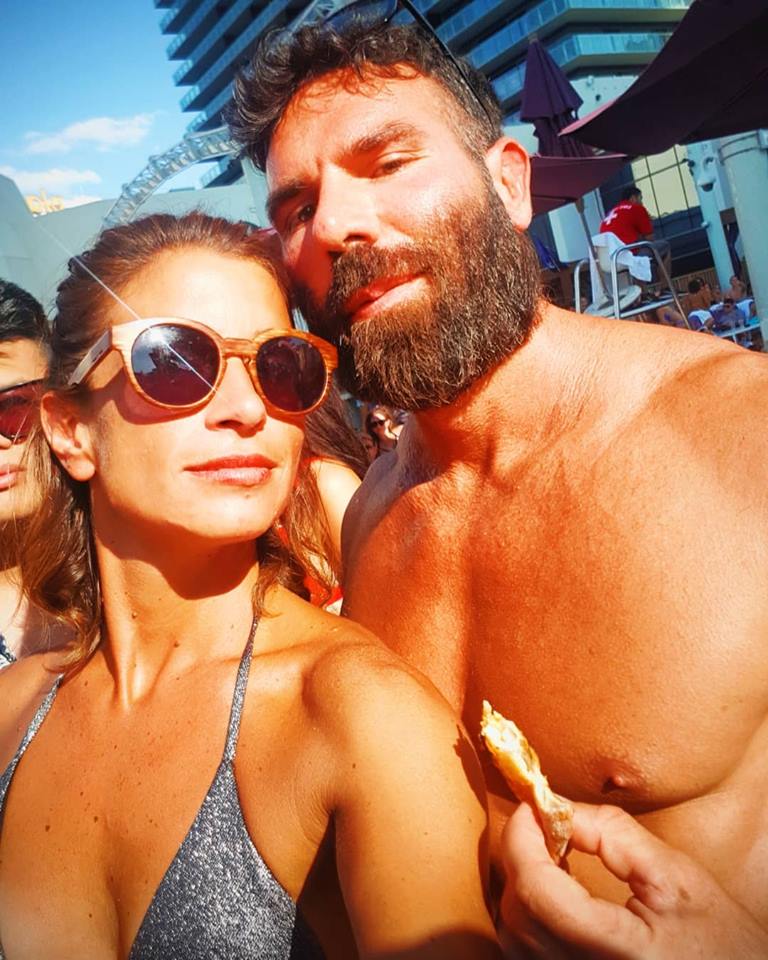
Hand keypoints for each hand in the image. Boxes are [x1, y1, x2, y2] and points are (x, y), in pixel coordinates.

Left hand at [500, 802, 767, 958]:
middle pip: (519, 913)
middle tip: (541, 823)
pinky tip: (551, 887)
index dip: (522, 842)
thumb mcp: (674, 874)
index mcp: (620, 951)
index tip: (531, 807)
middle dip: (519, 857)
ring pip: (512, 935)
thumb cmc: (716, 935)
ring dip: (519, 883)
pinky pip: (524, 949)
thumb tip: (554, 806)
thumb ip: (611, 833)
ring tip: (550, 853)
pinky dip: (526, 911)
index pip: (539, 895)